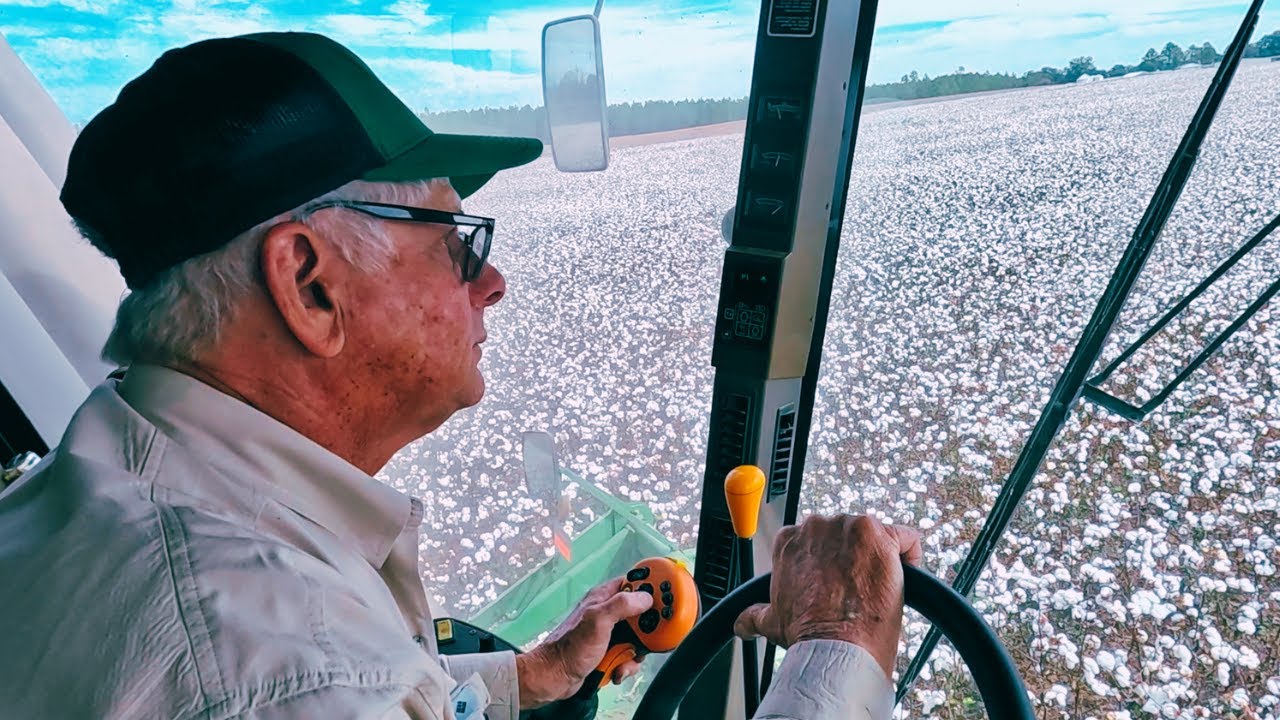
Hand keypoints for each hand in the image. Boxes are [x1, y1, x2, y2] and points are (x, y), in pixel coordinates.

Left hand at [515, 576, 652, 708]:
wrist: (554, 677)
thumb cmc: (569, 647)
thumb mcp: (598, 621)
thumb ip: (622, 605)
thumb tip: (646, 597)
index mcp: (604, 598)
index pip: (635, 583)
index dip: (653, 587)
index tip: (667, 597)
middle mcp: (608, 613)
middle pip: (643, 614)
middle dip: (647, 631)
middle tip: (645, 640)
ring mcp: (610, 633)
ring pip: (639, 638)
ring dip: (635, 653)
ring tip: (622, 660)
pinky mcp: (610, 651)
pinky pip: (630, 656)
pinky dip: (627, 665)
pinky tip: (617, 669)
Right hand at [733, 514, 922, 677]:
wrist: (834, 649)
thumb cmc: (807, 635)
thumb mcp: (773, 622)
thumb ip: (755, 615)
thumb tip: (742, 623)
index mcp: (790, 542)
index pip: (819, 542)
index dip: (832, 564)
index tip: (837, 585)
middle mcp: (817, 527)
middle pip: (848, 535)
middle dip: (856, 559)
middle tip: (858, 592)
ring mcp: (849, 528)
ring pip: (876, 536)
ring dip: (881, 560)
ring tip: (878, 591)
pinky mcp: (880, 536)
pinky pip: (907, 538)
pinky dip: (911, 556)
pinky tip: (905, 578)